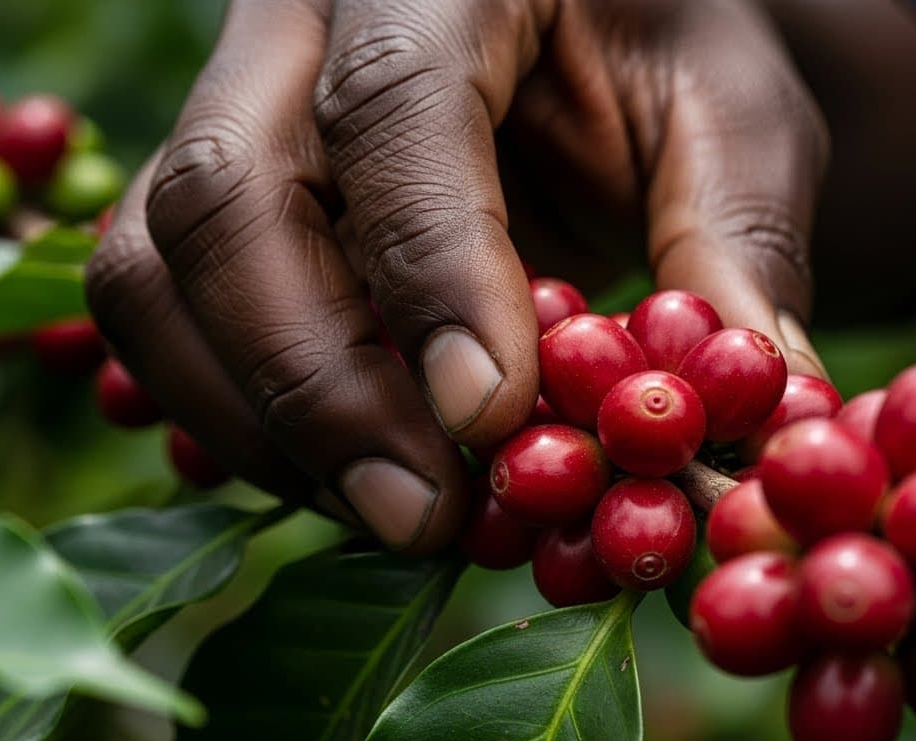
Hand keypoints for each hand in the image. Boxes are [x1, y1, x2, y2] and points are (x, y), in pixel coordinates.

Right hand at [85, 0, 828, 552]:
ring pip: (159, 264)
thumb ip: (735, 244)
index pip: (396, 101)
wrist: (598, 33)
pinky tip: (341, 478)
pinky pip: (163, 309)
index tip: (489, 418)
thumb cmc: (668, 57)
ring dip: (262, 419)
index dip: (432, 269)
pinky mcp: (214, 188)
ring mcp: (238, 100)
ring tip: (398, 515)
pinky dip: (235, 413)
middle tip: (426, 515)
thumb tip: (756, 406)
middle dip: (320, 380)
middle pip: (229, 191)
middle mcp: (301, 19)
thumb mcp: (734, 121)